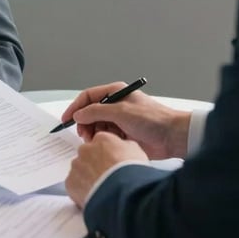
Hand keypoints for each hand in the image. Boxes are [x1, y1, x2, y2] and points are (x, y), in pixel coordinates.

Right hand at [61, 82, 190, 158]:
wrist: (172, 137)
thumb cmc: (151, 119)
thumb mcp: (121, 112)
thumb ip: (96, 112)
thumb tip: (78, 115)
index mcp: (115, 92)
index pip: (88, 97)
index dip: (75, 107)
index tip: (66, 120)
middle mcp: (116, 104)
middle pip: (90, 112)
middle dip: (85, 123)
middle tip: (84, 135)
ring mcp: (120, 120)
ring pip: (97, 126)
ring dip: (94, 133)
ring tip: (97, 141)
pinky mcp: (123, 134)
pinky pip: (106, 137)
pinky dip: (103, 141)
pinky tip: (107, 145)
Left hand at [66, 132, 148, 206]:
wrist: (123, 192)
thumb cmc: (131, 172)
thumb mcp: (135, 150)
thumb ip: (124, 146)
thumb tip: (122, 149)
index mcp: (101, 139)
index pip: (100, 142)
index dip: (107, 154)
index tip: (111, 163)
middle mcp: (86, 149)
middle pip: (88, 155)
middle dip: (95, 165)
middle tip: (106, 177)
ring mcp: (77, 166)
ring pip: (80, 170)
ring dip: (87, 178)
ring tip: (101, 189)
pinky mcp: (70, 182)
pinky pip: (74, 185)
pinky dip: (81, 191)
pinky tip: (94, 196)